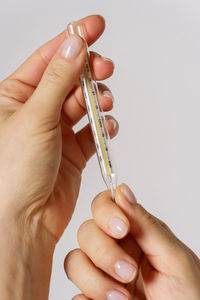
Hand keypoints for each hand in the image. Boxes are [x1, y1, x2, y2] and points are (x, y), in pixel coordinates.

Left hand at [0, 15, 117, 242]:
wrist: (24, 219)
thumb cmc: (13, 172)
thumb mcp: (34, 116)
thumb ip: (57, 80)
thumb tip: (75, 46)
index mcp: (15, 97)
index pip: (47, 59)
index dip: (71, 40)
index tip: (94, 27)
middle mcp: (35, 112)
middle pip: (68, 79)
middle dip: (88, 71)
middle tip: (103, 68)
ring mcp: (55, 131)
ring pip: (83, 104)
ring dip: (97, 99)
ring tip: (103, 102)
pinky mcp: (72, 151)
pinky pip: (92, 130)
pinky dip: (103, 125)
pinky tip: (107, 124)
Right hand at [65, 184, 199, 299]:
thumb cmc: (190, 296)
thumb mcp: (174, 258)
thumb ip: (147, 225)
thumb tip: (123, 191)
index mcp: (135, 232)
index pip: (105, 206)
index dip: (105, 212)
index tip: (121, 229)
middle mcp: (116, 249)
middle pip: (86, 232)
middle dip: (103, 252)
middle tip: (128, 271)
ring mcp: (103, 273)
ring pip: (75, 261)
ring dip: (95, 280)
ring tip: (122, 297)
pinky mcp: (94, 297)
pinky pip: (76, 294)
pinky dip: (88, 299)